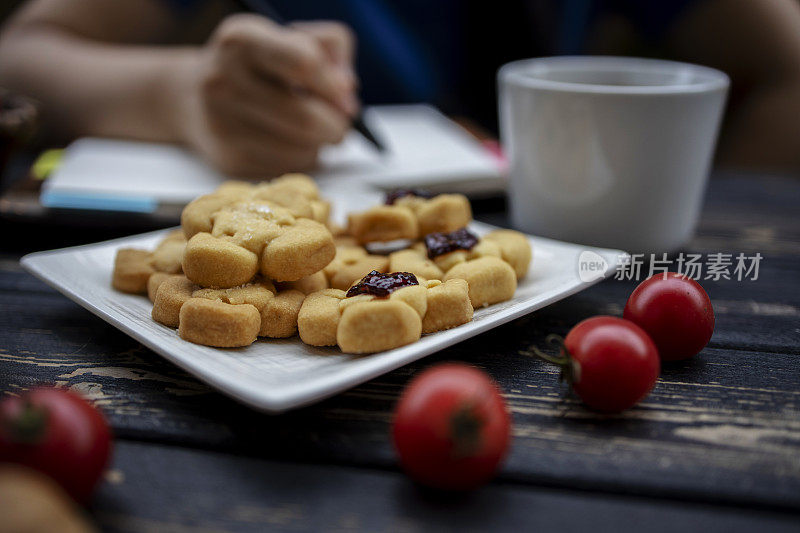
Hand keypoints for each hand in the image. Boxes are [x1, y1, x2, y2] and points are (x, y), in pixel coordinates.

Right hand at [174, 14, 357, 176]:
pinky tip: (292, 142)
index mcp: (241, 40)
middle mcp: (224, 80)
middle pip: (306, 118)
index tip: (346, 94)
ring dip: (321, 143)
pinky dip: (304, 157)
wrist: (194, 96)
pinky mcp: (229, 158)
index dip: (334, 83)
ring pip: (302, 149)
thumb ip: (329, 47)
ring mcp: (222, 123)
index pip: (303, 62)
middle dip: (336, 125)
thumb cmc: (256, 64)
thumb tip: (347, 90)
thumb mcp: (288, 37)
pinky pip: (289, 167)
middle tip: (340, 121)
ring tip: (313, 129)